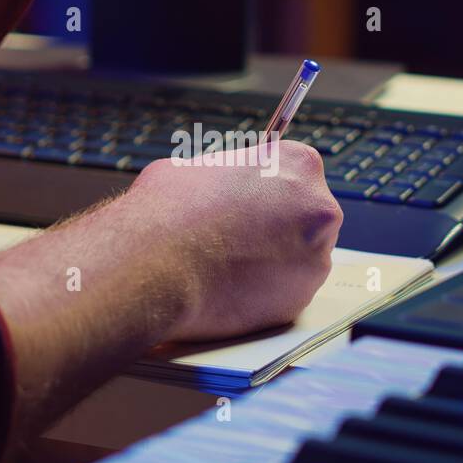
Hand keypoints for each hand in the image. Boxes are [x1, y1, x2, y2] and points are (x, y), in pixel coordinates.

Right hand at [0, 139, 340, 436]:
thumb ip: (214, 175)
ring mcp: (312, 253)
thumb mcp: (185, 171)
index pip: (295, 173)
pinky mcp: (298, 298)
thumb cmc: (155, 211)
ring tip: (217, 277)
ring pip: (295, 261)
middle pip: (303, 218)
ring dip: (265, 269)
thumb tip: (203, 177)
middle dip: (270, 233)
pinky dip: (257, 300)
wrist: (147, 261)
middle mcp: (315, 203)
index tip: (249, 214)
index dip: (264, 196)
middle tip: (230, 250)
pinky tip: (223, 299)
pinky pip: (284, 296)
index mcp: (292, 161)